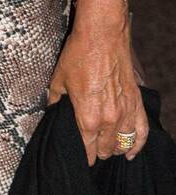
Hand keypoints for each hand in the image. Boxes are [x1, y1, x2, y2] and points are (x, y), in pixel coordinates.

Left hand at [47, 0, 148, 163]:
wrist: (102, 35)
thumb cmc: (79, 55)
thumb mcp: (58, 79)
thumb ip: (55, 101)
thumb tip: (53, 111)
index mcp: (87, 118)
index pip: (87, 149)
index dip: (83, 157)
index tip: (80, 159)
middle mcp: (109, 119)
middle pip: (105, 149)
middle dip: (97, 152)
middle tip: (90, 150)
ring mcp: (125, 111)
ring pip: (122, 142)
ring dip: (114, 148)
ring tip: (107, 151)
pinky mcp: (136, 101)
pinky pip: (141, 130)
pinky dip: (137, 143)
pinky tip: (131, 152)